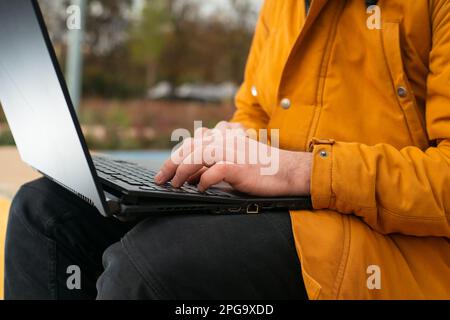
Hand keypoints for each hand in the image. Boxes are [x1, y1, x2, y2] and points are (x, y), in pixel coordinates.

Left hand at [155, 122, 312, 196]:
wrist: (286, 171)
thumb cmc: (261, 168)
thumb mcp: (234, 158)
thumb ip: (213, 162)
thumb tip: (190, 176)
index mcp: (223, 136)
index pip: (191, 143)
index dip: (175, 157)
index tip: (164, 171)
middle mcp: (224, 140)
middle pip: (189, 148)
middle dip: (171, 164)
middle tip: (161, 179)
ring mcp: (231, 151)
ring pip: (196, 157)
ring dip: (182, 173)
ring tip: (175, 186)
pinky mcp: (238, 165)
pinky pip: (213, 172)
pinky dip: (203, 182)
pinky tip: (201, 190)